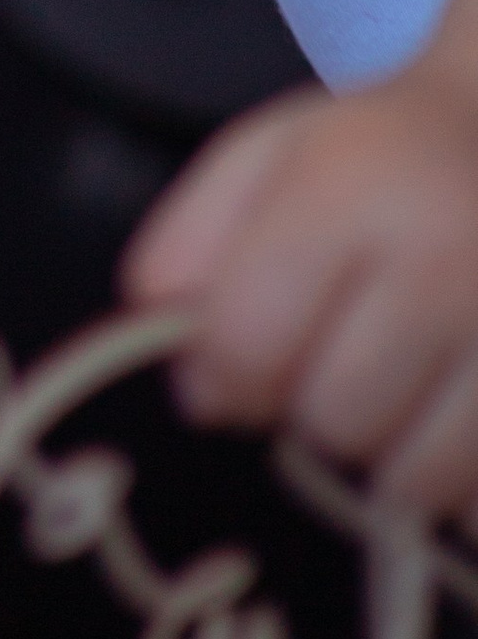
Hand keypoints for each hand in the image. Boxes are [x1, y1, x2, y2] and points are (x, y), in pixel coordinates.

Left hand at [122, 35, 477, 530]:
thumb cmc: (371, 156)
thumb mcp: (260, 160)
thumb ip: (188, 247)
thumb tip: (187, 380)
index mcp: (353, 188)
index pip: (249, 342)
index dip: (221, 374)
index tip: (235, 363)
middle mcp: (449, 260)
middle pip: (334, 420)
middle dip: (310, 411)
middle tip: (329, 364)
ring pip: (415, 479)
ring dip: (385, 456)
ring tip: (392, 388)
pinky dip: (453, 482)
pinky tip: (448, 413)